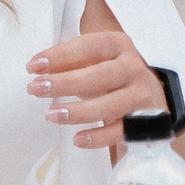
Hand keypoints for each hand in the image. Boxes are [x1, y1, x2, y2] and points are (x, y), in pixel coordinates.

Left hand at [27, 29, 166, 150]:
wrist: (151, 95)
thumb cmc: (111, 74)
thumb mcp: (94, 61)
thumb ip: (69, 62)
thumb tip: (36, 69)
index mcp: (119, 45)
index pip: (88, 46)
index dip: (60, 55)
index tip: (33, 66)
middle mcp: (133, 67)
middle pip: (99, 75)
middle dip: (64, 82)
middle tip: (35, 89)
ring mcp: (141, 95)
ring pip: (110, 105)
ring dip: (78, 111)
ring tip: (50, 115)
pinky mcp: (146, 121)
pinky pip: (121, 131)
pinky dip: (99, 137)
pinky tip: (78, 139)